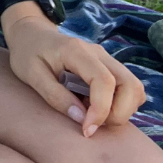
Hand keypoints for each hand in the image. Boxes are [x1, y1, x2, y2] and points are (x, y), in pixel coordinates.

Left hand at [2, 9, 145, 136]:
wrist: (31, 33)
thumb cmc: (27, 53)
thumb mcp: (31, 75)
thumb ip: (55, 96)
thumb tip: (81, 119)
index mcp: (77, 51)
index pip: (104, 81)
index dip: (101, 110)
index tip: (86, 129)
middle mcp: (99, 53)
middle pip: (130, 85)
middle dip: (119, 114)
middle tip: (93, 124)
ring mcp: (107, 59)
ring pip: (134, 88)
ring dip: (122, 110)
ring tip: (93, 116)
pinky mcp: (109, 67)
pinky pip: (128, 88)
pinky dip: (121, 104)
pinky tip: (96, 107)